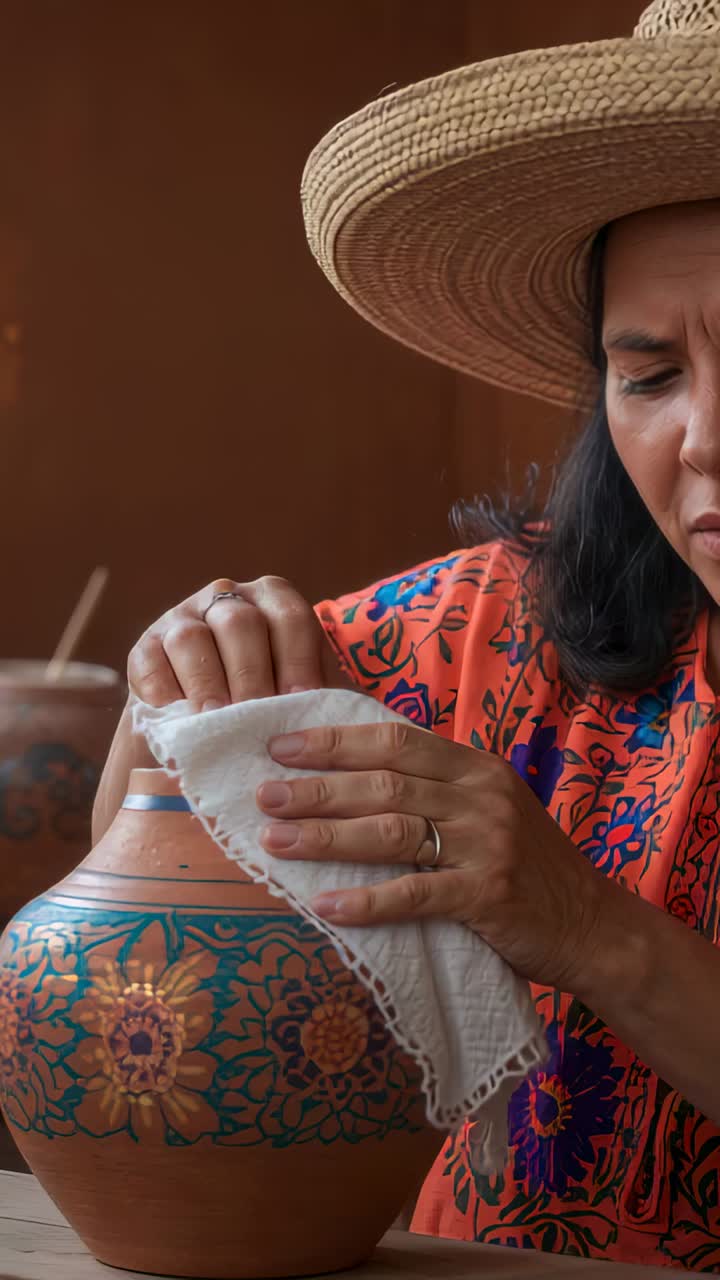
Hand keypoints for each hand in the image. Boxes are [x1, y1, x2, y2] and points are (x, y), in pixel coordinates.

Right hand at [127, 576, 350, 708]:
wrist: (206, 734)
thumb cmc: (268, 712)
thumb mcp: (300, 697)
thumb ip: (321, 700)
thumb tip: (346, 722)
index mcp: (273, 601)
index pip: (290, 617)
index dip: (297, 659)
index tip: (300, 702)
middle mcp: (227, 599)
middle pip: (240, 624)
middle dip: (251, 675)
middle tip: (258, 720)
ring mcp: (181, 619)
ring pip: (192, 637)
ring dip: (207, 683)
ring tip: (218, 722)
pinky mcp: (145, 648)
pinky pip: (151, 662)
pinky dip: (165, 692)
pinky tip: (180, 721)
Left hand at [257, 719, 609, 995]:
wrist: (591, 924)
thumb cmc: (525, 866)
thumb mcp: (487, 808)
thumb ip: (434, 788)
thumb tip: (350, 773)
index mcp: (476, 767)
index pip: (394, 741)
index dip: (335, 741)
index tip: (281, 746)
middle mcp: (482, 796)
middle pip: (384, 782)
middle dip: (317, 787)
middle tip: (264, 793)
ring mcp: (487, 844)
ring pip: (392, 830)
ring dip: (326, 836)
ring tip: (275, 841)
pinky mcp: (488, 896)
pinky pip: (415, 895)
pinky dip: (367, 900)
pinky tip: (326, 906)